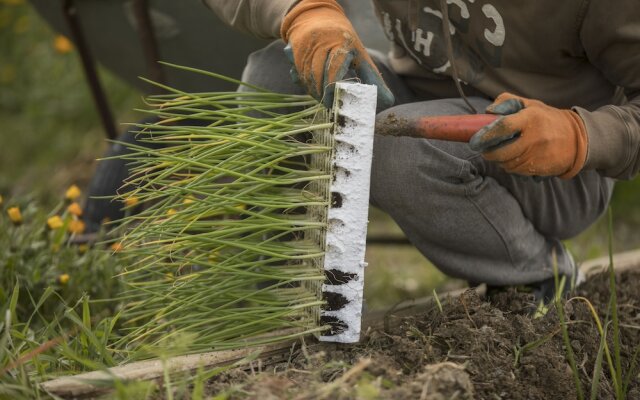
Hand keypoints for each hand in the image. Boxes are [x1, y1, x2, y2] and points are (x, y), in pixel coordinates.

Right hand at [280, 0, 393, 108]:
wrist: (316, 16)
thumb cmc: (343, 40)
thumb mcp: (360, 54)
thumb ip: (373, 78)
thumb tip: (389, 101)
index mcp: (341, 42)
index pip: (335, 69)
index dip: (334, 89)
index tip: (336, 103)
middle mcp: (321, 41)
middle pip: (319, 74)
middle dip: (323, 94)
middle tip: (330, 105)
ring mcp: (306, 45)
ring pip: (307, 75)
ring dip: (313, 91)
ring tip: (322, 99)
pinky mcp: (295, 49)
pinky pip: (297, 72)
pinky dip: (304, 84)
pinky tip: (311, 88)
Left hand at [469, 93, 588, 178]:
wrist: (577, 139)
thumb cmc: (546, 119)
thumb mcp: (530, 104)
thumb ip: (508, 102)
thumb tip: (488, 111)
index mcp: (531, 118)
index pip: (503, 127)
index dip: (485, 135)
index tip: (474, 141)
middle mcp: (534, 138)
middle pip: (501, 152)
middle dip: (488, 153)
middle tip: (483, 150)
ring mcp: (538, 155)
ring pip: (507, 164)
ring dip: (499, 161)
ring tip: (500, 153)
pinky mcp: (540, 168)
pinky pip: (517, 171)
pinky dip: (510, 167)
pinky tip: (514, 159)